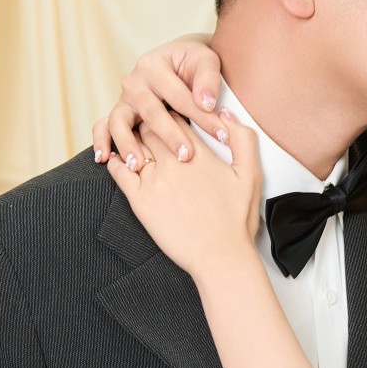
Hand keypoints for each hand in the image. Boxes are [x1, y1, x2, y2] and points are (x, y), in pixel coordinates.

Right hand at [93, 35, 225, 170]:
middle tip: (186, 156)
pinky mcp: (120, 113)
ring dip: (127, 144)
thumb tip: (205, 103)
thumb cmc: (195, 64)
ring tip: (138, 166)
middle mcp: (134, 81)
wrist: (181, 61)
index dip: (203, 117)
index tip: (223, 136)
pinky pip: (104, 127)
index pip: (180, 97)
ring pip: (120, 122)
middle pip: (151, 112)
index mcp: (153, 65)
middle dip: (170, 135)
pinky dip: (101, 141)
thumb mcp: (207, 61)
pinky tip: (104, 159)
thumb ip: (208, 79)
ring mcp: (124, 99)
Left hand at [107, 115, 262, 279]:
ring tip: (124, 134)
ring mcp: (154, 179)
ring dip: (128, 137)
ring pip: (132, 145)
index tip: (162, 111)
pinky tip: (115, 157)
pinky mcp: (140, 200)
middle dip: (145, 120)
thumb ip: (243, 138)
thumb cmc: (236, 220)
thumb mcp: (251, 174)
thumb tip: (226, 113)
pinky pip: (119, 171)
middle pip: (150, 126)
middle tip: (138, 117)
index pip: (174, 117)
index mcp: (198, 152)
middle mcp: (173, 161)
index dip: (167, 111)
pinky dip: (115, 159)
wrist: (220, 257)